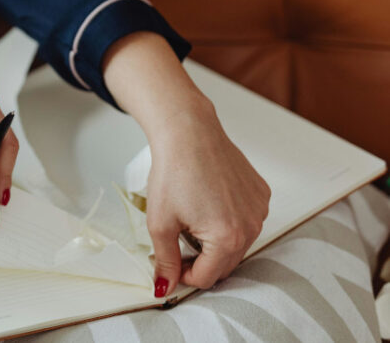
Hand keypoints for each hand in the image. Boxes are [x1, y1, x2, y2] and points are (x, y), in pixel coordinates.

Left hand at [145, 99, 269, 294]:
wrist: (188, 133)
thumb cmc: (174, 172)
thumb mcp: (160, 223)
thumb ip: (165, 261)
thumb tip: (165, 287)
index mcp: (227, 238)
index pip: (206, 278)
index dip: (182, 275)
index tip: (168, 262)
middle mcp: (251, 226)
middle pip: (224, 264)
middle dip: (199, 260)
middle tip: (175, 241)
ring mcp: (260, 210)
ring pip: (236, 244)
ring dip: (214, 242)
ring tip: (190, 218)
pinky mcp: (261, 194)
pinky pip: (246, 221)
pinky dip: (227, 222)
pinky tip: (207, 203)